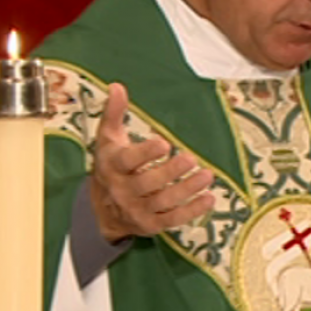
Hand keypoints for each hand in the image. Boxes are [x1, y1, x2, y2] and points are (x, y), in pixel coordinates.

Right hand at [89, 83, 214, 242]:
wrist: (100, 209)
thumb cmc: (111, 165)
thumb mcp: (108, 139)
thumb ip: (113, 113)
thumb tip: (117, 86)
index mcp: (112, 166)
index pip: (127, 161)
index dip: (145, 154)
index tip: (164, 143)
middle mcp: (123, 190)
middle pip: (148, 183)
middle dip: (170, 172)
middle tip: (191, 158)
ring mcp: (137, 210)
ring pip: (164, 202)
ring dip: (187, 189)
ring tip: (207, 175)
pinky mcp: (151, 225)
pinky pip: (173, 220)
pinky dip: (192, 211)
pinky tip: (209, 198)